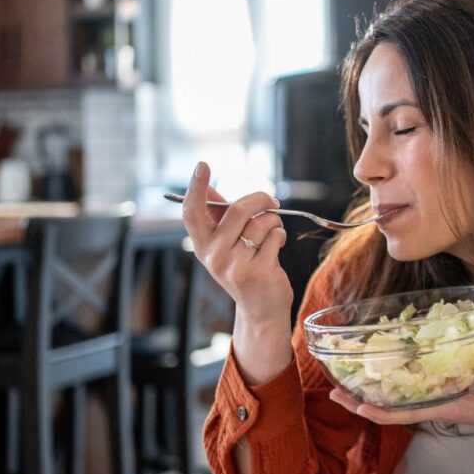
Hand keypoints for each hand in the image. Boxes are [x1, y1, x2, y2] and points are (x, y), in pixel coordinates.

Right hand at [181, 162, 292, 325]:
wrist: (260, 309)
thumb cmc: (244, 268)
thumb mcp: (226, 245)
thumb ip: (219, 217)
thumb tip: (210, 189)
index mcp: (202, 246)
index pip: (193, 212)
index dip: (196, 187)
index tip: (202, 165)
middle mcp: (214, 256)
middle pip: (239, 209)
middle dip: (261, 199)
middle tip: (272, 202)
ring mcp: (235, 265)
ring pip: (262, 222)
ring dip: (274, 222)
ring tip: (272, 234)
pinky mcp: (258, 271)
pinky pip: (275, 235)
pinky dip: (280, 235)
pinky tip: (276, 247)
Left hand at [329, 360, 473, 468]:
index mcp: (443, 406)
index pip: (405, 413)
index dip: (380, 411)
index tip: (358, 404)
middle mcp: (430, 404)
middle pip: (388, 408)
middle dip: (360, 401)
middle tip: (333, 391)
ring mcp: (430, 399)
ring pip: (392, 400)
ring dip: (367, 391)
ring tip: (340, 381)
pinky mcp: (433, 391)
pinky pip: (403, 390)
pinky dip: (385, 382)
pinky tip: (373, 371)